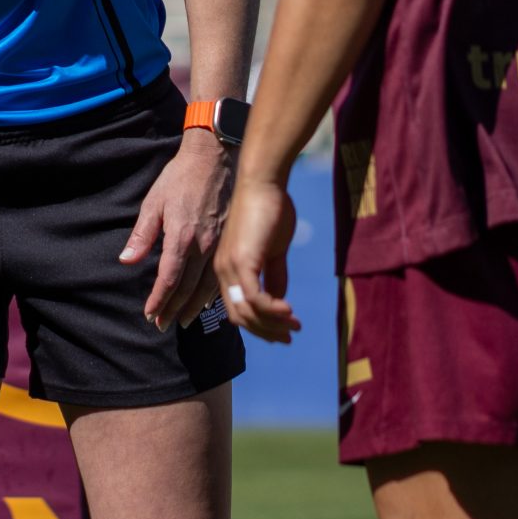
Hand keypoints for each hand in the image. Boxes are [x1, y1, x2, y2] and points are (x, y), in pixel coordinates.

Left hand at [121, 130, 232, 329]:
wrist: (215, 156)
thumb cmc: (181, 177)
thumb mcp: (154, 202)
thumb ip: (142, 234)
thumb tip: (127, 260)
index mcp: (182, 237)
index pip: (169, 279)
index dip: (158, 300)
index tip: (149, 315)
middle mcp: (203, 245)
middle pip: (187, 288)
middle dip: (173, 309)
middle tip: (162, 326)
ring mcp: (219, 243)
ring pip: (207, 285)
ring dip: (193, 306)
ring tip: (182, 321)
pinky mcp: (229, 239)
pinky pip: (221, 273)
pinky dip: (213, 292)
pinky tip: (207, 301)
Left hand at [213, 174, 301, 342]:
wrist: (263, 181)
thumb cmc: (269, 209)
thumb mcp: (273, 249)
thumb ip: (274, 274)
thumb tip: (279, 299)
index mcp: (227, 269)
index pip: (237, 309)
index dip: (259, 325)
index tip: (282, 333)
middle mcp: (223, 271)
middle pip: (239, 317)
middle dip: (265, 332)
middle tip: (290, 336)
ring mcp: (230, 267)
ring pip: (246, 311)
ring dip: (272, 324)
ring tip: (294, 326)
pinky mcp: (242, 260)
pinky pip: (254, 297)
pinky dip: (271, 310)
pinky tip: (289, 312)